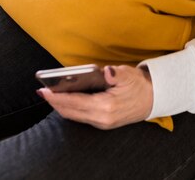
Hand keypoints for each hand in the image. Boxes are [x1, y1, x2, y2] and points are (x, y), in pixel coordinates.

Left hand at [37, 65, 152, 128]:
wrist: (152, 99)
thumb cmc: (139, 85)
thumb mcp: (129, 75)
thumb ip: (116, 74)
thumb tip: (107, 71)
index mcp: (106, 106)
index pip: (76, 102)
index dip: (59, 97)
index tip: (46, 90)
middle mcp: (102, 118)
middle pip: (71, 112)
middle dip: (55, 102)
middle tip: (42, 92)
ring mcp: (102, 123)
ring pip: (74, 116)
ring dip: (61, 106)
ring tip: (50, 95)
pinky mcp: (102, 123)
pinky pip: (80, 117)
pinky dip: (70, 109)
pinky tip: (65, 101)